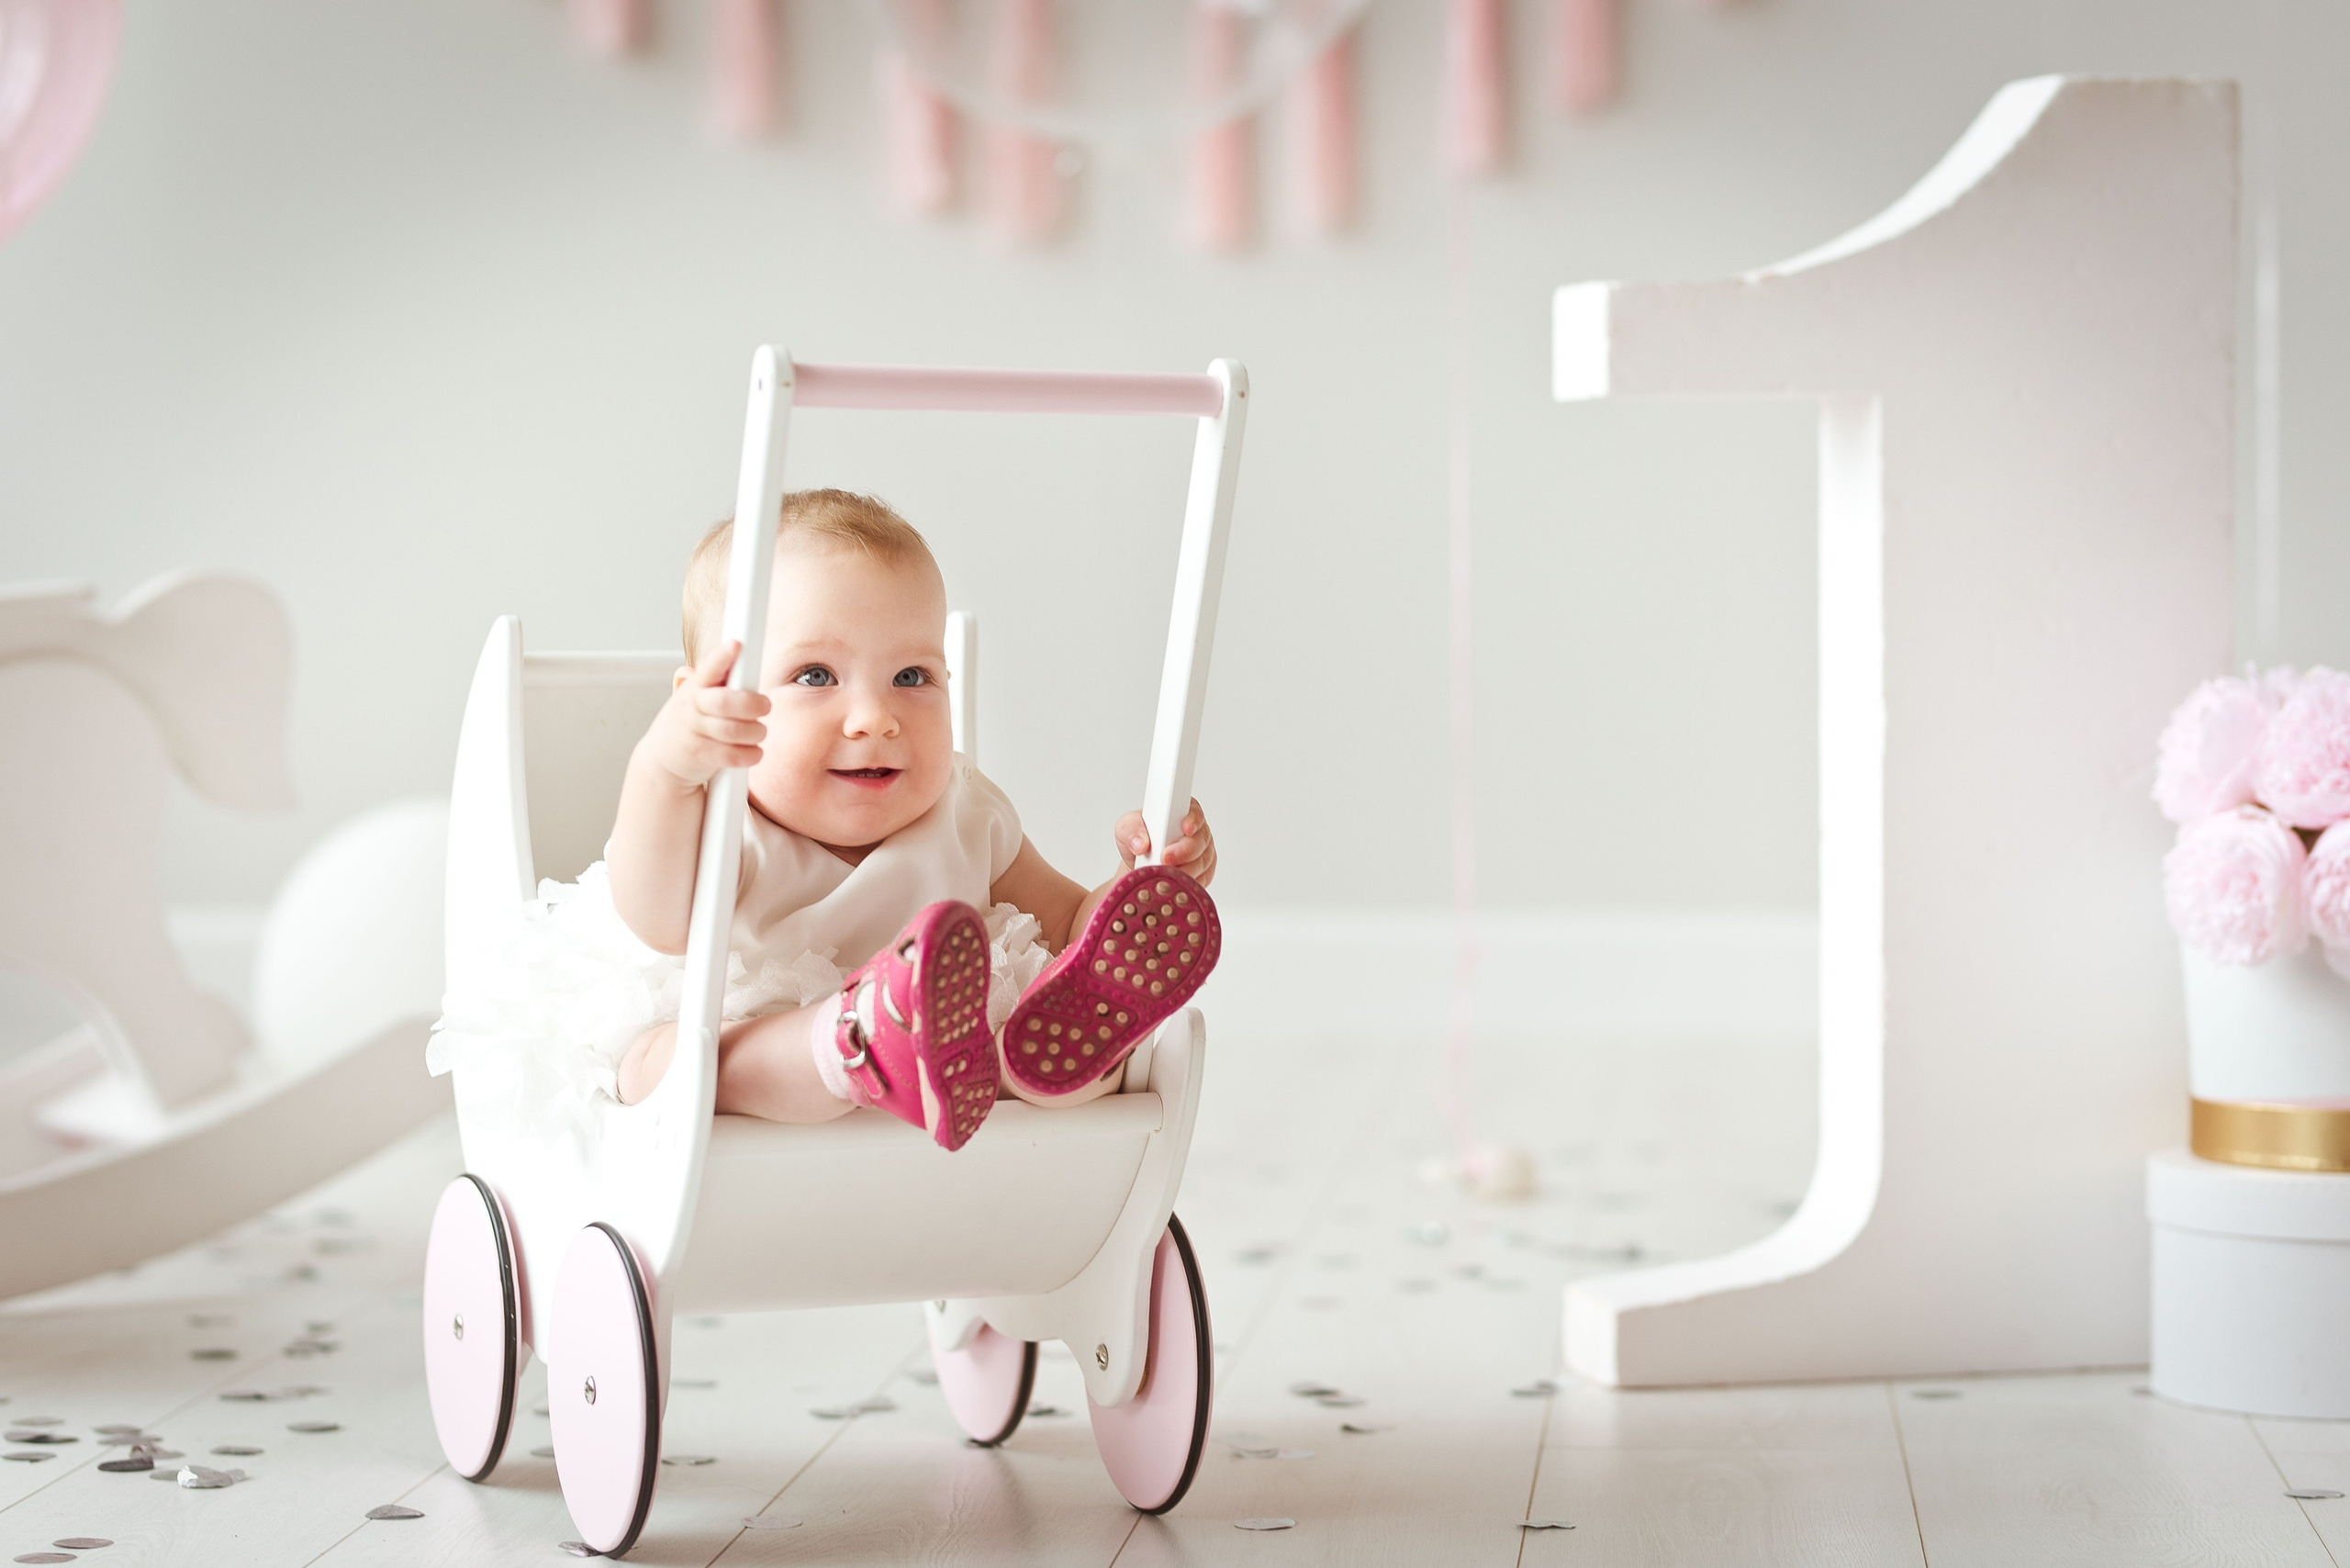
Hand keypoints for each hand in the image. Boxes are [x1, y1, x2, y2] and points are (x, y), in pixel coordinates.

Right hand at [638, 639, 769, 791]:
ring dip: (755, 732)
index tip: (736, 645)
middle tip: (764, 706)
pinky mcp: (700, 755)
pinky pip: (733, 755)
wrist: (661, 762)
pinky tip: (752, 751)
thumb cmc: (689, 723)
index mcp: (695, 687)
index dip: (722, 657)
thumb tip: (735, 649)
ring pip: (734, 730)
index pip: (708, 668)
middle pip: (725, 702)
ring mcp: (694, 732)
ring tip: (758, 732)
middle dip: (753, 704)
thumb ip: (714, 678)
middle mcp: (692, 707)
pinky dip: (750, 754)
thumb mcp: (694, 695)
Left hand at [1114, 798, 1215, 885]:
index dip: (1192, 820)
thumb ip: (1131, 831)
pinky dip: (1186, 884)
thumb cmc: (1138, 842)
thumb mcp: (1125, 829)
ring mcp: (1203, 854)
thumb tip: (1141, 844)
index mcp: (1181, 812)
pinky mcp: (1204, 874)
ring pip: (1201, 863)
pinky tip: (1173, 884)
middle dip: (1184, 851)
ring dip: (1182, 870)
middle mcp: (1197, 832)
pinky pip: (1200, 880)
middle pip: (1200, 840)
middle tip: (1166, 859)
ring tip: (1163, 873)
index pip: (1194, 811)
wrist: (1140, 867)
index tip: (1185, 829)